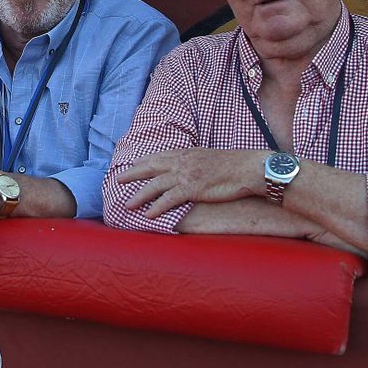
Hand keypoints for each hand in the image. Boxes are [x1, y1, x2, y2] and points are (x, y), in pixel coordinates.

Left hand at [115, 149, 262, 218]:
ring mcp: (187, 174)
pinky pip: (169, 199)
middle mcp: (183, 161)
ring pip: (155, 184)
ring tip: (126, 203)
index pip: (159, 155)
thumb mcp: (210, 158)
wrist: (250, 168)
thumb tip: (190, 170)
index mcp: (188, 152)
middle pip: (151, 166)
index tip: (131, 165)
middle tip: (117, 179)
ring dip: (139, 194)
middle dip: (132, 173)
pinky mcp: (193, 188)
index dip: (143, 161)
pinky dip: (157, 207)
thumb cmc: (235, 166)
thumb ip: (196, 162)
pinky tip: (148, 215)